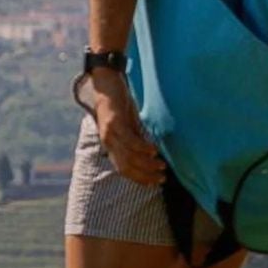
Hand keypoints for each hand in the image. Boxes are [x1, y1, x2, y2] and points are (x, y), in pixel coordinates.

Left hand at [91, 72, 165, 186]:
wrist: (106, 85)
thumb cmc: (120, 106)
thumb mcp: (129, 126)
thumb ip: (136, 139)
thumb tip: (152, 153)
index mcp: (111, 145)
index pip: (124, 169)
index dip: (140, 178)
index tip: (155, 182)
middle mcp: (108, 142)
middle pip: (126, 167)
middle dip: (145, 175)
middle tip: (162, 177)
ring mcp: (110, 133)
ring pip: (128, 156)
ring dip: (146, 163)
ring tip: (161, 165)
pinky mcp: (114, 123)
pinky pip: (129, 140)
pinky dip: (142, 148)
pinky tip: (154, 150)